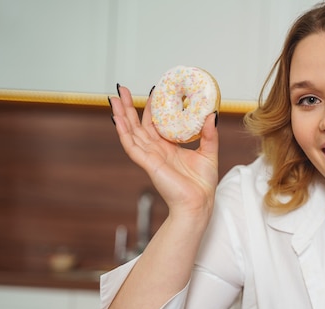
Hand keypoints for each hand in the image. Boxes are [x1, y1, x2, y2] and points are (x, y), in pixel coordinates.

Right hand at [109, 85, 218, 217]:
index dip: (151, 108)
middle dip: (128, 107)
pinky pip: (132, 146)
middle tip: (121, 89)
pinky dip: (123, 133)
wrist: (199, 203)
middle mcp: (157, 151)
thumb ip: (209, 134)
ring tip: (113, 98)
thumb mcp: (209, 152)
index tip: (152, 91)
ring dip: (121, 115)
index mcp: (168, 148)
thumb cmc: (202, 185)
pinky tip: (117, 120)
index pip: (155, 124)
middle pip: (138, 125)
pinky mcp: (148, 164)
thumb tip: (212, 115)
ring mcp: (150, 157)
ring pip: (131, 132)